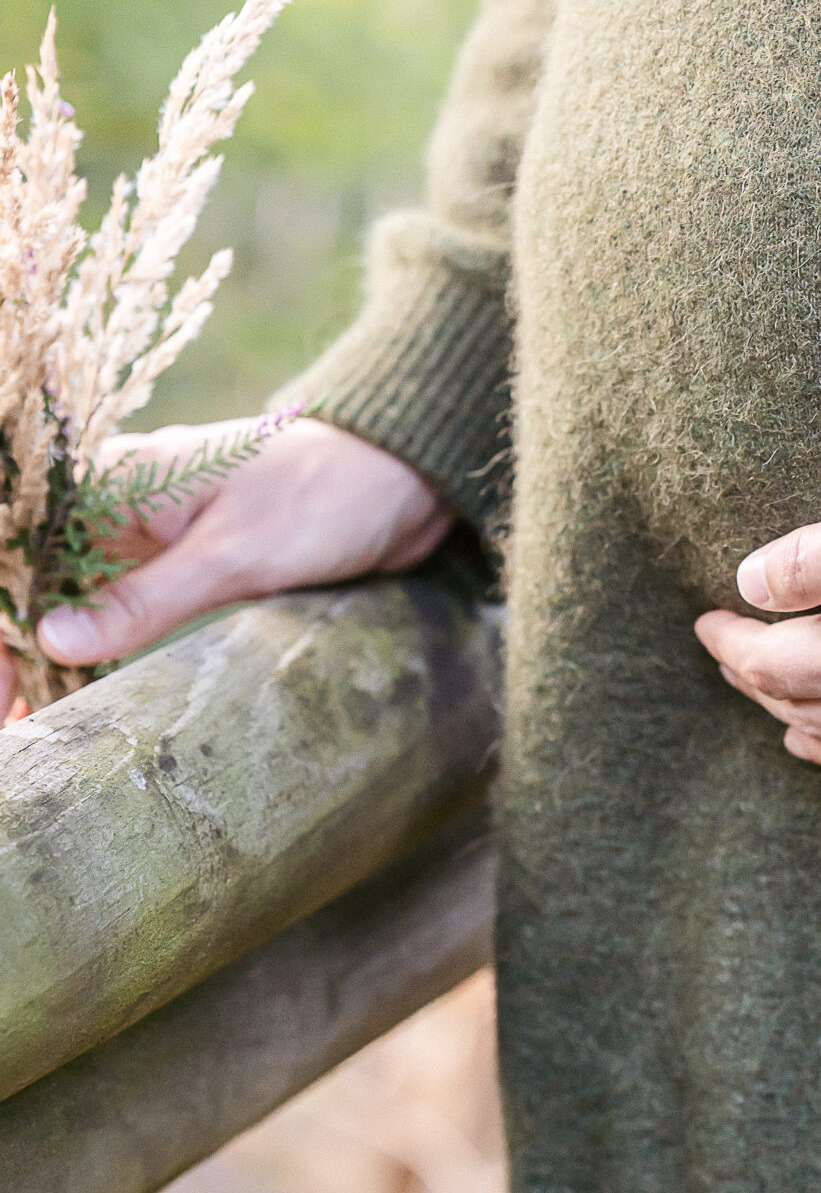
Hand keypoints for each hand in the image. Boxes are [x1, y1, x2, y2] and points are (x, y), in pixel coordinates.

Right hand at [8, 417, 453, 709]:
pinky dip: (98, 646)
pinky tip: (75, 690)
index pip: (21, 540)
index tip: (4, 679)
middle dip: (17, 637)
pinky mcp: (191, 565)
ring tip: (28, 715)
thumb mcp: (235, 555)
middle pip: (37, 571)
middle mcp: (124, 502)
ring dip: (52, 649)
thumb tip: (53, 639)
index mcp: (119, 477)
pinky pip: (123, 606)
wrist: (408, 480)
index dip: (5, 610)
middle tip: (11, 713)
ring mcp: (156, 535)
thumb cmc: (325, 496)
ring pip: (75, 594)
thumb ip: (145, 598)